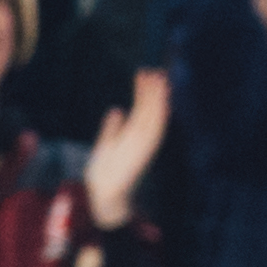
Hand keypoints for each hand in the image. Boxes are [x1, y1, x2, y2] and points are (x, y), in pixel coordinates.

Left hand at [83, 68, 167, 228]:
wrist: (104, 196)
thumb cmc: (106, 175)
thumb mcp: (106, 145)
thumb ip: (112, 128)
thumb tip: (117, 110)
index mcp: (134, 137)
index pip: (142, 110)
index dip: (144, 92)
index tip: (144, 73)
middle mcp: (142, 140)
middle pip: (150, 111)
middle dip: (154, 91)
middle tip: (156, 70)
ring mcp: (143, 146)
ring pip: (154, 117)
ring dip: (157, 99)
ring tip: (159, 79)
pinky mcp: (143, 154)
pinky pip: (154, 132)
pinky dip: (159, 118)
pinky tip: (162, 104)